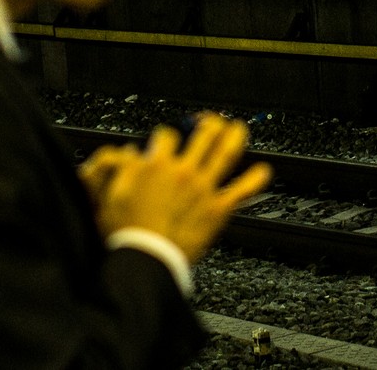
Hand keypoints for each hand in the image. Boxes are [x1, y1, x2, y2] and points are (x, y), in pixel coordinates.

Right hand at [91, 114, 271, 263]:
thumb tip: (131, 152)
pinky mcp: (218, 209)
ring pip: (225, 154)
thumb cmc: (129, 231)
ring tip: (238, 128)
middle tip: (211, 120)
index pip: (167, 135)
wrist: (148, 257)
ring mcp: (203, 189)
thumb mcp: (112, 193)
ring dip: (234, 137)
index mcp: (157, 165)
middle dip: (208, 123)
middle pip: (202, 135)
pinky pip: (242, 191)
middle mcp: (183, 171)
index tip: (168, 138)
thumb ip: (123, 167)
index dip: (167, 134)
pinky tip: (263, 171)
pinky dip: (255, 179)